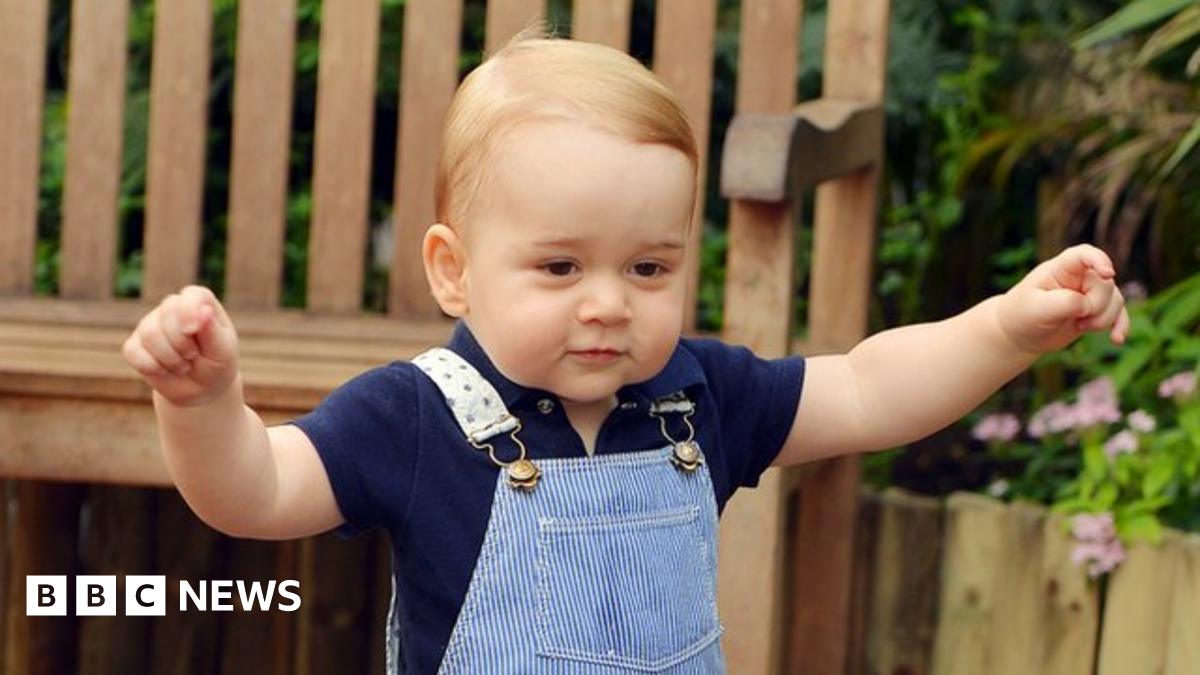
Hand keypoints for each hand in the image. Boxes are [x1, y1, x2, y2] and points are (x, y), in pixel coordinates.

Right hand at [121, 285, 240, 406]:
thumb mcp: (222, 351)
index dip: (190, 310)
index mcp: (199, 302)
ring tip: (183, 365)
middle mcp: (172, 307)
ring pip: (150, 334)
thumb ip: (213, 330)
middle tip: (194, 357)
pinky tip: (164, 371)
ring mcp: (150, 324)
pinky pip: (133, 351)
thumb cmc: (216, 364)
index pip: (191, 295)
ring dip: (170, 359)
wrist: (201, 388)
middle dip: (183, 344)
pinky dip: (152, 367)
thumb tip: (205, 310)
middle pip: (167, 315)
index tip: (193, 331)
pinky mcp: (134, 344)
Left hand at [995, 244, 1130, 354]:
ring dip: (1104, 319)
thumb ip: (1065, 302)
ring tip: (1081, 327)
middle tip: (1079, 320)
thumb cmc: (1022, 315)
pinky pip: (1119, 313)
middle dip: (1097, 306)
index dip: (1099, 260)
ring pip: (1115, 299)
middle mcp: (1079, 277)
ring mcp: (1089, 293)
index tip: (1108, 274)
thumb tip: (1088, 305)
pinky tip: (1117, 340)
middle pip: (1105, 284)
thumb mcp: (1038, 309)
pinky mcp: (1095, 310)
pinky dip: (1120, 326)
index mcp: (1060, 269)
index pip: (1083, 254)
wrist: (1019, 334)